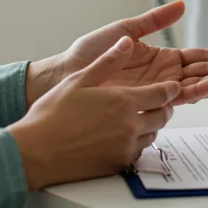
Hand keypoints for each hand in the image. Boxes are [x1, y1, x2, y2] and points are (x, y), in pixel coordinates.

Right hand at [9, 37, 180, 189]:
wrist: (36, 152)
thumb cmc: (52, 115)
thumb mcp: (80, 80)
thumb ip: (108, 61)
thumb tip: (126, 43)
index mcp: (124, 101)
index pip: (163, 94)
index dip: (170, 89)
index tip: (171, 86)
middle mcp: (130, 126)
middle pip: (163, 115)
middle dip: (162, 107)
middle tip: (155, 103)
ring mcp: (125, 147)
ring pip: (152, 134)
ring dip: (149, 125)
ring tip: (135, 119)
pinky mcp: (118, 165)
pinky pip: (138, 152)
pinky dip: (136, 143)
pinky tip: (121, 137)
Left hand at [27, 1, 207, 106]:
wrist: (65, 75)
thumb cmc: (89, 55)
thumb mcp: (125, 30)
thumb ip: (154, 20)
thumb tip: (180, 5)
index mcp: (162, 60)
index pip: (199, 57)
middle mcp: (164, 77)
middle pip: (204, 72)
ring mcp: (157, 90)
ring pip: (196, 86)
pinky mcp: (147, 101)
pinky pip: (178, 98)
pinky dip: (197, 91)